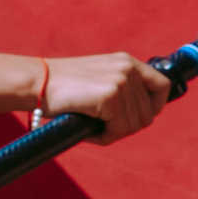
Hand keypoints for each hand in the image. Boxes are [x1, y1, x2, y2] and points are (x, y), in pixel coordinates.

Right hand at [41, 53, 172, 141]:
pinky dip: (103, 136)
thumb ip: (120, 91)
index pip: (162, 86)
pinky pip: (119, 130)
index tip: (136, 118)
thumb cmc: (61, 89)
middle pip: (149, 114)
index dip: (154, 107)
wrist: (36, 82)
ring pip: (134, 125)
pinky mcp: (111, 96)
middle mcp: (128, 68)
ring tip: (91, 125)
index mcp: (127, 62)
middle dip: (126, 127)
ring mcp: (121, 81)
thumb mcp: (97, 81)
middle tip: (102, 126)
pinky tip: (87, 127)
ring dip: (113, 133)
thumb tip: (142, 118)